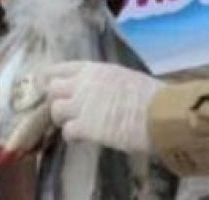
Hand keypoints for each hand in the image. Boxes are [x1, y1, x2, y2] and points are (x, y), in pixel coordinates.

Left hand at [45, 61, 162, 153]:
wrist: (159, 112)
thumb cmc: (151, 95)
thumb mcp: (125, 78)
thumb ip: (106, 83)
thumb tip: (103, 93)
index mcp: (94, 69)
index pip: (60, 69)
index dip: (51, 79)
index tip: (49, 87)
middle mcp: (83, 83)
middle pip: (52, 89)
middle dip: (56, 101)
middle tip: (67, 112)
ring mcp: (81, 104)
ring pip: (55, 111)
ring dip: (63, 120)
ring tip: (76, 127)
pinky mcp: (84, 126)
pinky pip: (67, 131)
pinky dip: (72, 137)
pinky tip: (82, 139)